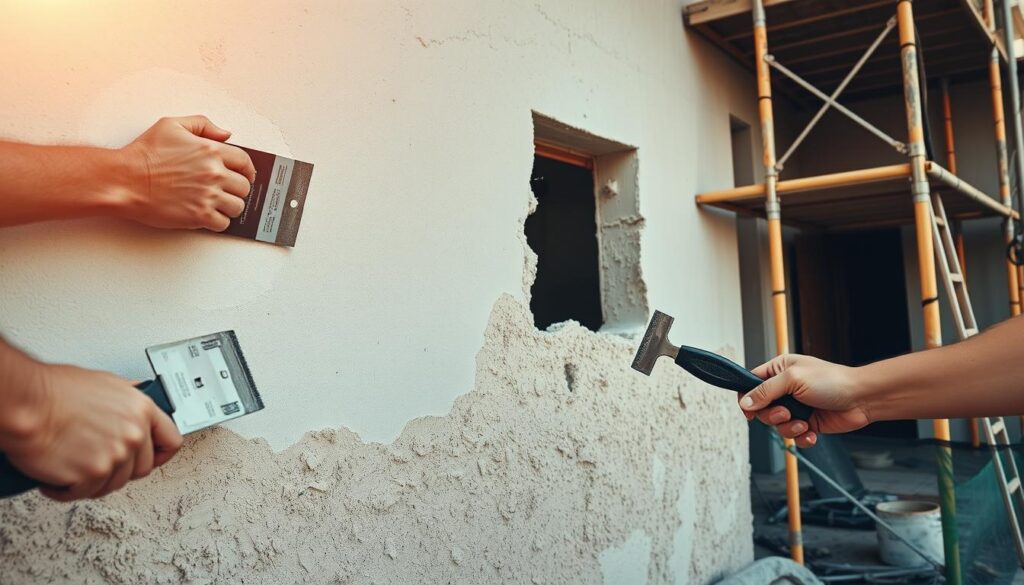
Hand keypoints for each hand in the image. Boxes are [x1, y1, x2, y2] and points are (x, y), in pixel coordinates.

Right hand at [2, 363, 182, 500]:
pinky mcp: (91, 475)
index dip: (161, 455)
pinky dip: (68, 490)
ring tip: (73, 465)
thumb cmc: (53, 391)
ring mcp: (115, 456)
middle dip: (121, 469)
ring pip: (114, 484)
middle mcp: (133, 434)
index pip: (171, 441)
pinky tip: (57, 476)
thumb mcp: (104, 383)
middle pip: (142, 469)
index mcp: (141, 410)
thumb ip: (126, 399)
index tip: (152, 459)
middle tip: (98, 462)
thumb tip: (134, 401)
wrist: (25, 405)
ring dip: (93, 481)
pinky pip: (85, 493)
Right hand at [118, 115, 255, 231]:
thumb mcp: (172, 125)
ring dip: (229, 206)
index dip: (247, 170)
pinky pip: (223, 223)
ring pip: (237, 206)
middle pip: (244, 187)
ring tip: (217, 204)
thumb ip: (203, 125)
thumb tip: (226, 135)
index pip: (245, 162)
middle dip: (237, 189)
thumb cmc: (145, 153)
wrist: (125, 179)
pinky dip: (218, 222)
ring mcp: (208, 196)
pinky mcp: (199, 215)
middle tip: (226, 191)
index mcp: (211, 150)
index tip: (246, 176)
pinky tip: (208, 216)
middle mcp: (214, 174)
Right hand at [738, 354, 871, 447]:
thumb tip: (745, 403)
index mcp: (779, 371)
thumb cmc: (832, 381)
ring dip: (789, 428)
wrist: (862, 399)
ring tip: (804, 423)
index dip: (747, 399)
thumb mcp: (793, 380)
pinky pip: (793, 436)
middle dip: (772, 416)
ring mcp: (796, 407)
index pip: (751, 384)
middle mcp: (785, 389)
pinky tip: (811, 432)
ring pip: (776, 425)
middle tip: (786, 412)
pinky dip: (801, 437)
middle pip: (761, 409)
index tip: (750, 411)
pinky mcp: (807, 423)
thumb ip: (765, 391)